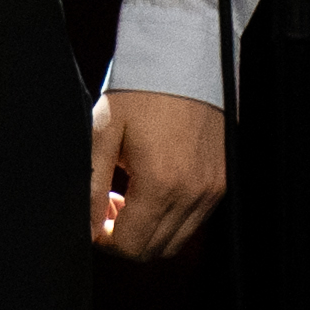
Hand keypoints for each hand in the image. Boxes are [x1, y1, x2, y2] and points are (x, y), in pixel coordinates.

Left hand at [90, 89, 227, 261]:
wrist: (185, 59)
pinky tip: (157, 184)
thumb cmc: (141, 91)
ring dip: (150, 228)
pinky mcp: (222, 179)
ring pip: (176, 240)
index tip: (97, 213)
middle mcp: (194, 192)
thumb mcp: (103, 133)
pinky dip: (172, 215)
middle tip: (111, 203)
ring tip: (133, 193)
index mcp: (162, 183)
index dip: (104, 238)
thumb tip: (87, 228)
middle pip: (154, 250)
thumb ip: (91, 187)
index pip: (129, 246)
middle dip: (126, 237)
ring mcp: (213, 187)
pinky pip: (194, 219)